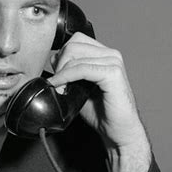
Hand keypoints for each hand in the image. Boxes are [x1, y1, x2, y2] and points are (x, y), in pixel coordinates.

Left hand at [50, 32, 147, 150]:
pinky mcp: (113, 73)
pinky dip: (66, 77)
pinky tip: (61, 88)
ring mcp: (113, 62)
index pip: (75, 41)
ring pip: (75, 54)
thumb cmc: (102, 113)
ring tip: (59, 90)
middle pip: (73, 44)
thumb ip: (69, 72)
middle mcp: (111, 54)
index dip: (61, 57)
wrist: (118, 131)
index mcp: (104, 55)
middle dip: (59, 64)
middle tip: (55, 85)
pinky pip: (81, 68)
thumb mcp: (79, 88)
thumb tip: (53, 60)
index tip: (55, 77)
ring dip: (61, 72)